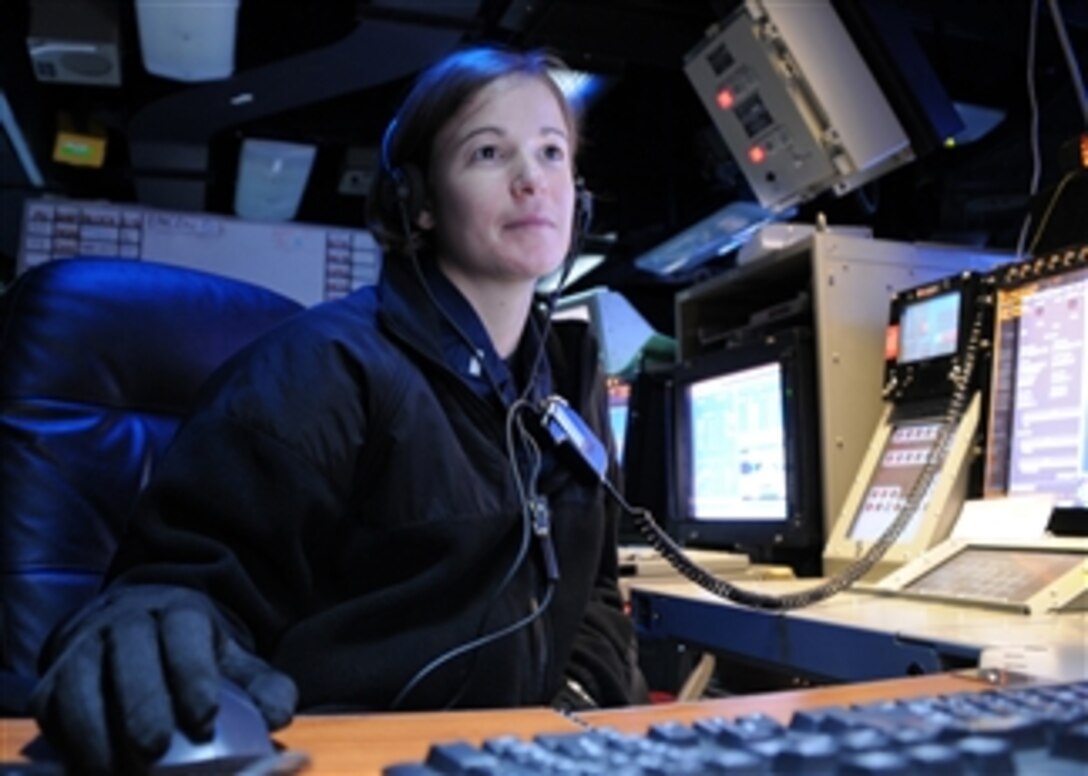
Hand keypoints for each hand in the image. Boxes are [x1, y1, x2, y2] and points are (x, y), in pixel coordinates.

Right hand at [30, 586, 296, 774]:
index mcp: (179, 612)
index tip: (204, 718)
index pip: (184, 630)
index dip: (193, 672)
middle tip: (157, 748)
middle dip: (143, 703)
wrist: (127, 635)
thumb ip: (262, 689)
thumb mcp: (232, 665)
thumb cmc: (191, 659)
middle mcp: (125, 621)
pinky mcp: (51, 679)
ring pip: (82, 681)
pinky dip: (68, 741)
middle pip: (130, 652)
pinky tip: (93, 767)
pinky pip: (52, 707)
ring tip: (123, 769)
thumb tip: (278, 717)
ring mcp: (83, 647)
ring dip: (98, 729)